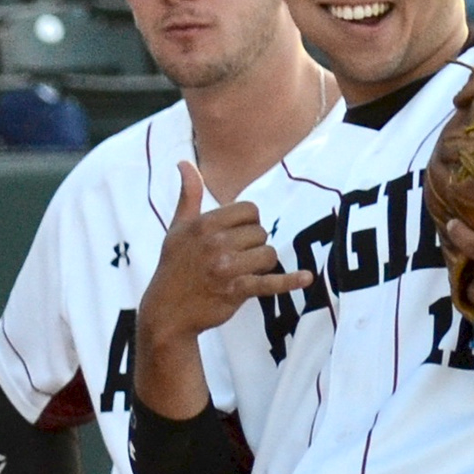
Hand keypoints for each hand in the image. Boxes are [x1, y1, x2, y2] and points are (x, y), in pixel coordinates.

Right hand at [139, 158, 308, 348]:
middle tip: (234, 259)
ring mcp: (226, 267)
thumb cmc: (174, 266)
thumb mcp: (177, 228)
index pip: (249, 210)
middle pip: (260, 233)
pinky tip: (306, 278)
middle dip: (253, 246)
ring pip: (268, 255)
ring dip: (261, 265)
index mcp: (204, 224)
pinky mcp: (236, 290)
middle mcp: (215, 242)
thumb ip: (188, 195)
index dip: (248, 223)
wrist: (167, 310)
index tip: (236, 236)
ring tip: (242, 273)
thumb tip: (185, 163)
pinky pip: (269, 282)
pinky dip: (289, 281)